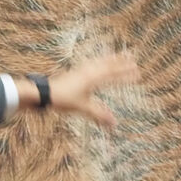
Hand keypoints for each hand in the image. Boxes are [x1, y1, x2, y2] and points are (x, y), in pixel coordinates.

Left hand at [14, 53, 138, 128]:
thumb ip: (99, 115)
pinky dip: (99, 61)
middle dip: (121, 62)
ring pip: (100, 62)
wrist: (44, 92)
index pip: (114, 76)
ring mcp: (81, 70)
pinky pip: (92, 63)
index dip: (126, 75)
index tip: (137, 74)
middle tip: (133, 58)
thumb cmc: (62, 99)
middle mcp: (88, 71)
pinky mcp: (75, 72)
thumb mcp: (83, 108)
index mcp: (93, 79)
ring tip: (119, 55)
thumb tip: (114, 124)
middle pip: (108, 65)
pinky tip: (97, 63)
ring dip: (111, 59)